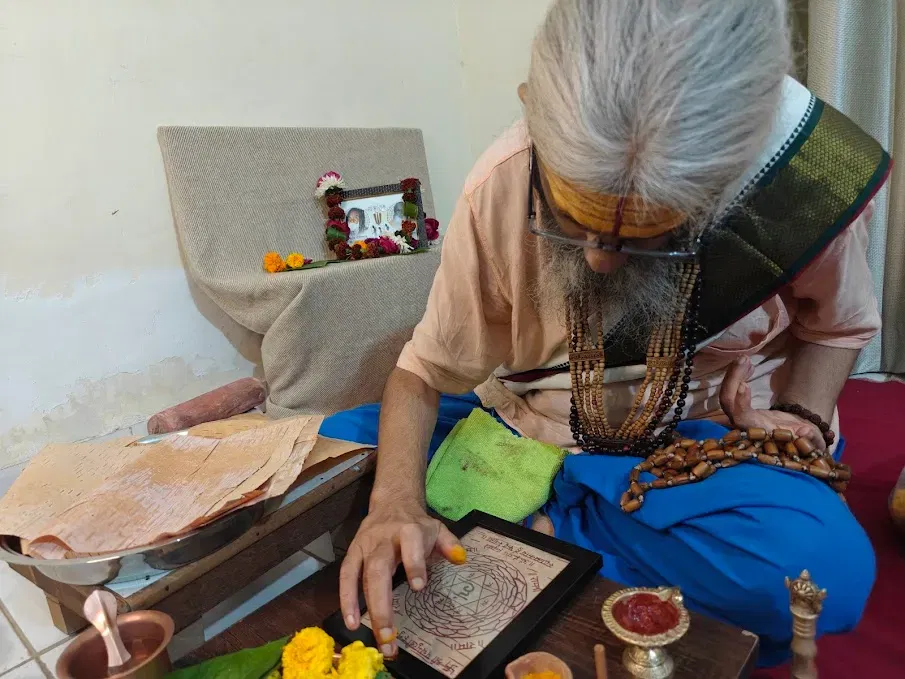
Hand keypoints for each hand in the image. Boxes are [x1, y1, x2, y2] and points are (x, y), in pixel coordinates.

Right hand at [339, 501, 463, 656]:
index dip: (414, 564)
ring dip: (365, 607)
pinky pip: (346, 576)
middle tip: (389, 635)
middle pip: (378, 569)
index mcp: (409, 530)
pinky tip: (352, 622)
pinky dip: (347, 599)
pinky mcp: (352, 552)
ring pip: (360, 576)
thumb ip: (449, 544)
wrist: (392, 502)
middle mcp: (384, 539)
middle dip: (382, 603)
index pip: (410, 546)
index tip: (419, 587)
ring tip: (373, 635)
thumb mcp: (437, 528)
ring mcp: (365, 546)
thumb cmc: (417, 524)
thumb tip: (460, 559)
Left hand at [719, 357, 825, 451]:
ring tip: (744, 358)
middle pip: (727, 403)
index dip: (740, 404)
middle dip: (732, 380)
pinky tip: (747, 364)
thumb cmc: (804, 440)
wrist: (796, 436)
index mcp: (760, 431)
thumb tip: (805, 432)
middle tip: (744, 359)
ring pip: (726, 394)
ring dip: (733, 374)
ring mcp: (740, 414)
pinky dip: (736, 375)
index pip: (742, 419)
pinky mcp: (740, 406)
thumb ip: (810, 438)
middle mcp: (745, 424)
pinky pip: (730, 390)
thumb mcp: (812, 440)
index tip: (745, 385)